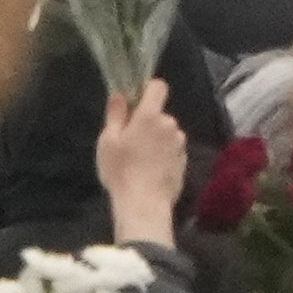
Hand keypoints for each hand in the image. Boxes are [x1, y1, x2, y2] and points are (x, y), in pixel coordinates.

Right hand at [98, 86, 192, 241]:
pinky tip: (150, 172)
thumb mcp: (108, 141)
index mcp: (151, 116)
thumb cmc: (121, 171)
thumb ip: (116, 114)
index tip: (135, 104)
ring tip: (140, 161)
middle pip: (159, 115)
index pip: (158, 86)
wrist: (144, 205)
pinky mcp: (184, 163)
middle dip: (147, 123)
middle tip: (129, 142)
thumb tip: (120, 95)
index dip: (147, 90)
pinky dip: (163, 156)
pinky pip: (172, 151)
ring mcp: (180, 145)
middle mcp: (170, 125)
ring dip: (156, 140)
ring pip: (166, 134)